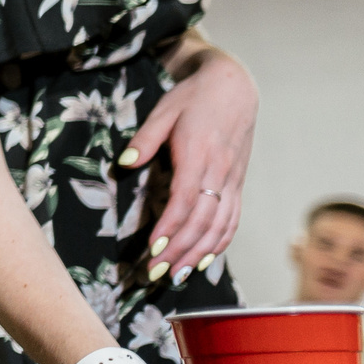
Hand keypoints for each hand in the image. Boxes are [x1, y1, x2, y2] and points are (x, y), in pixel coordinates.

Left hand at [123, 44, 256, 279]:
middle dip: (180, 250)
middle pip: (202, 220)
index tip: (154, 248)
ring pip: (220, 225)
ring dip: (199, 254)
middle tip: (157, 273)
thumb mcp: (164, 110)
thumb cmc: (193, 97)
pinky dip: (220, 242)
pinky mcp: (238, 182)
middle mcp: (220, 171)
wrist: (234, 87)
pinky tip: (205, 260)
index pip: (185, 199)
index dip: (171, 227)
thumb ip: (145, 138)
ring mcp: (233, 179)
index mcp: (199, 153)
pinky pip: (233, 218)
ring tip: (178, 276)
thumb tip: (124, 162)